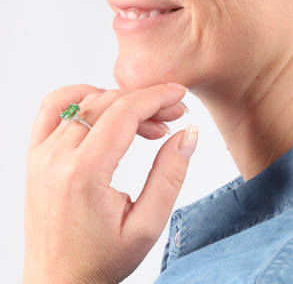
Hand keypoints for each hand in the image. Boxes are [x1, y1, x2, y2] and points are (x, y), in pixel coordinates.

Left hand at [22, 84, 197, 283]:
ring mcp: (41, 153)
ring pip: (86, 101)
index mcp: (84, 173)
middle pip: (108, 102)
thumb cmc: (100, 260)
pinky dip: (83, 97)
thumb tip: (188, 134)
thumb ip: (170, 175)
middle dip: (147, 99)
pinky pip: (54, 107)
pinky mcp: (36, 155)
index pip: (125, 112)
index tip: (180, 94)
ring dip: (121, 101)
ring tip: (147, 122)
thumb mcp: (148, 226)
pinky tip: (105, 108)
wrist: (57, 282)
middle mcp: (56, 157)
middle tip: (174, 113)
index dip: (157, 97)